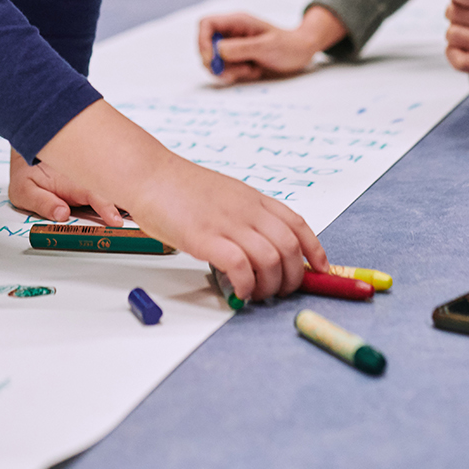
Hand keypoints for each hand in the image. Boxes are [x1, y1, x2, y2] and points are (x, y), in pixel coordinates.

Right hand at [19, 100, 327, 299]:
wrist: (148, 175)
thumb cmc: (180, 188)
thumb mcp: (225, 194)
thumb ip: (244, 214)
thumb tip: (261, 244)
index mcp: (253, 198)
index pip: (298, 224)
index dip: (314, 250)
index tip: (320, 270)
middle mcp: (247, 210)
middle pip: (289, 247)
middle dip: (292, 277)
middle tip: (280, 291)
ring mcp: (227, 223)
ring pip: (270, 259)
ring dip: (270, 286)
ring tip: (256, 294)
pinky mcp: (205, 238)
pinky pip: (240, 266)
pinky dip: (246, 285)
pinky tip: (239, 291)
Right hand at [197, 5, 346, 83]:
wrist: (302, 53)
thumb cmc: (288, 45)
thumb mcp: (266, 47)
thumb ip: (241, 48)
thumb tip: (217, 51)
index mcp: (237, 22)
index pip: (206, 24)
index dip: (202, 42)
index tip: (211, 59)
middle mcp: (231, 32)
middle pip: (206, 45)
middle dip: (215, 62)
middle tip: (231, 73)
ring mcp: (233, 46)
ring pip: (214, 60)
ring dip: (227, 70)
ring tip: (250, 70)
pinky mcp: (237, 58)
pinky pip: (224, 69)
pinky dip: (234, 74)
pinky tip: (252, 71)